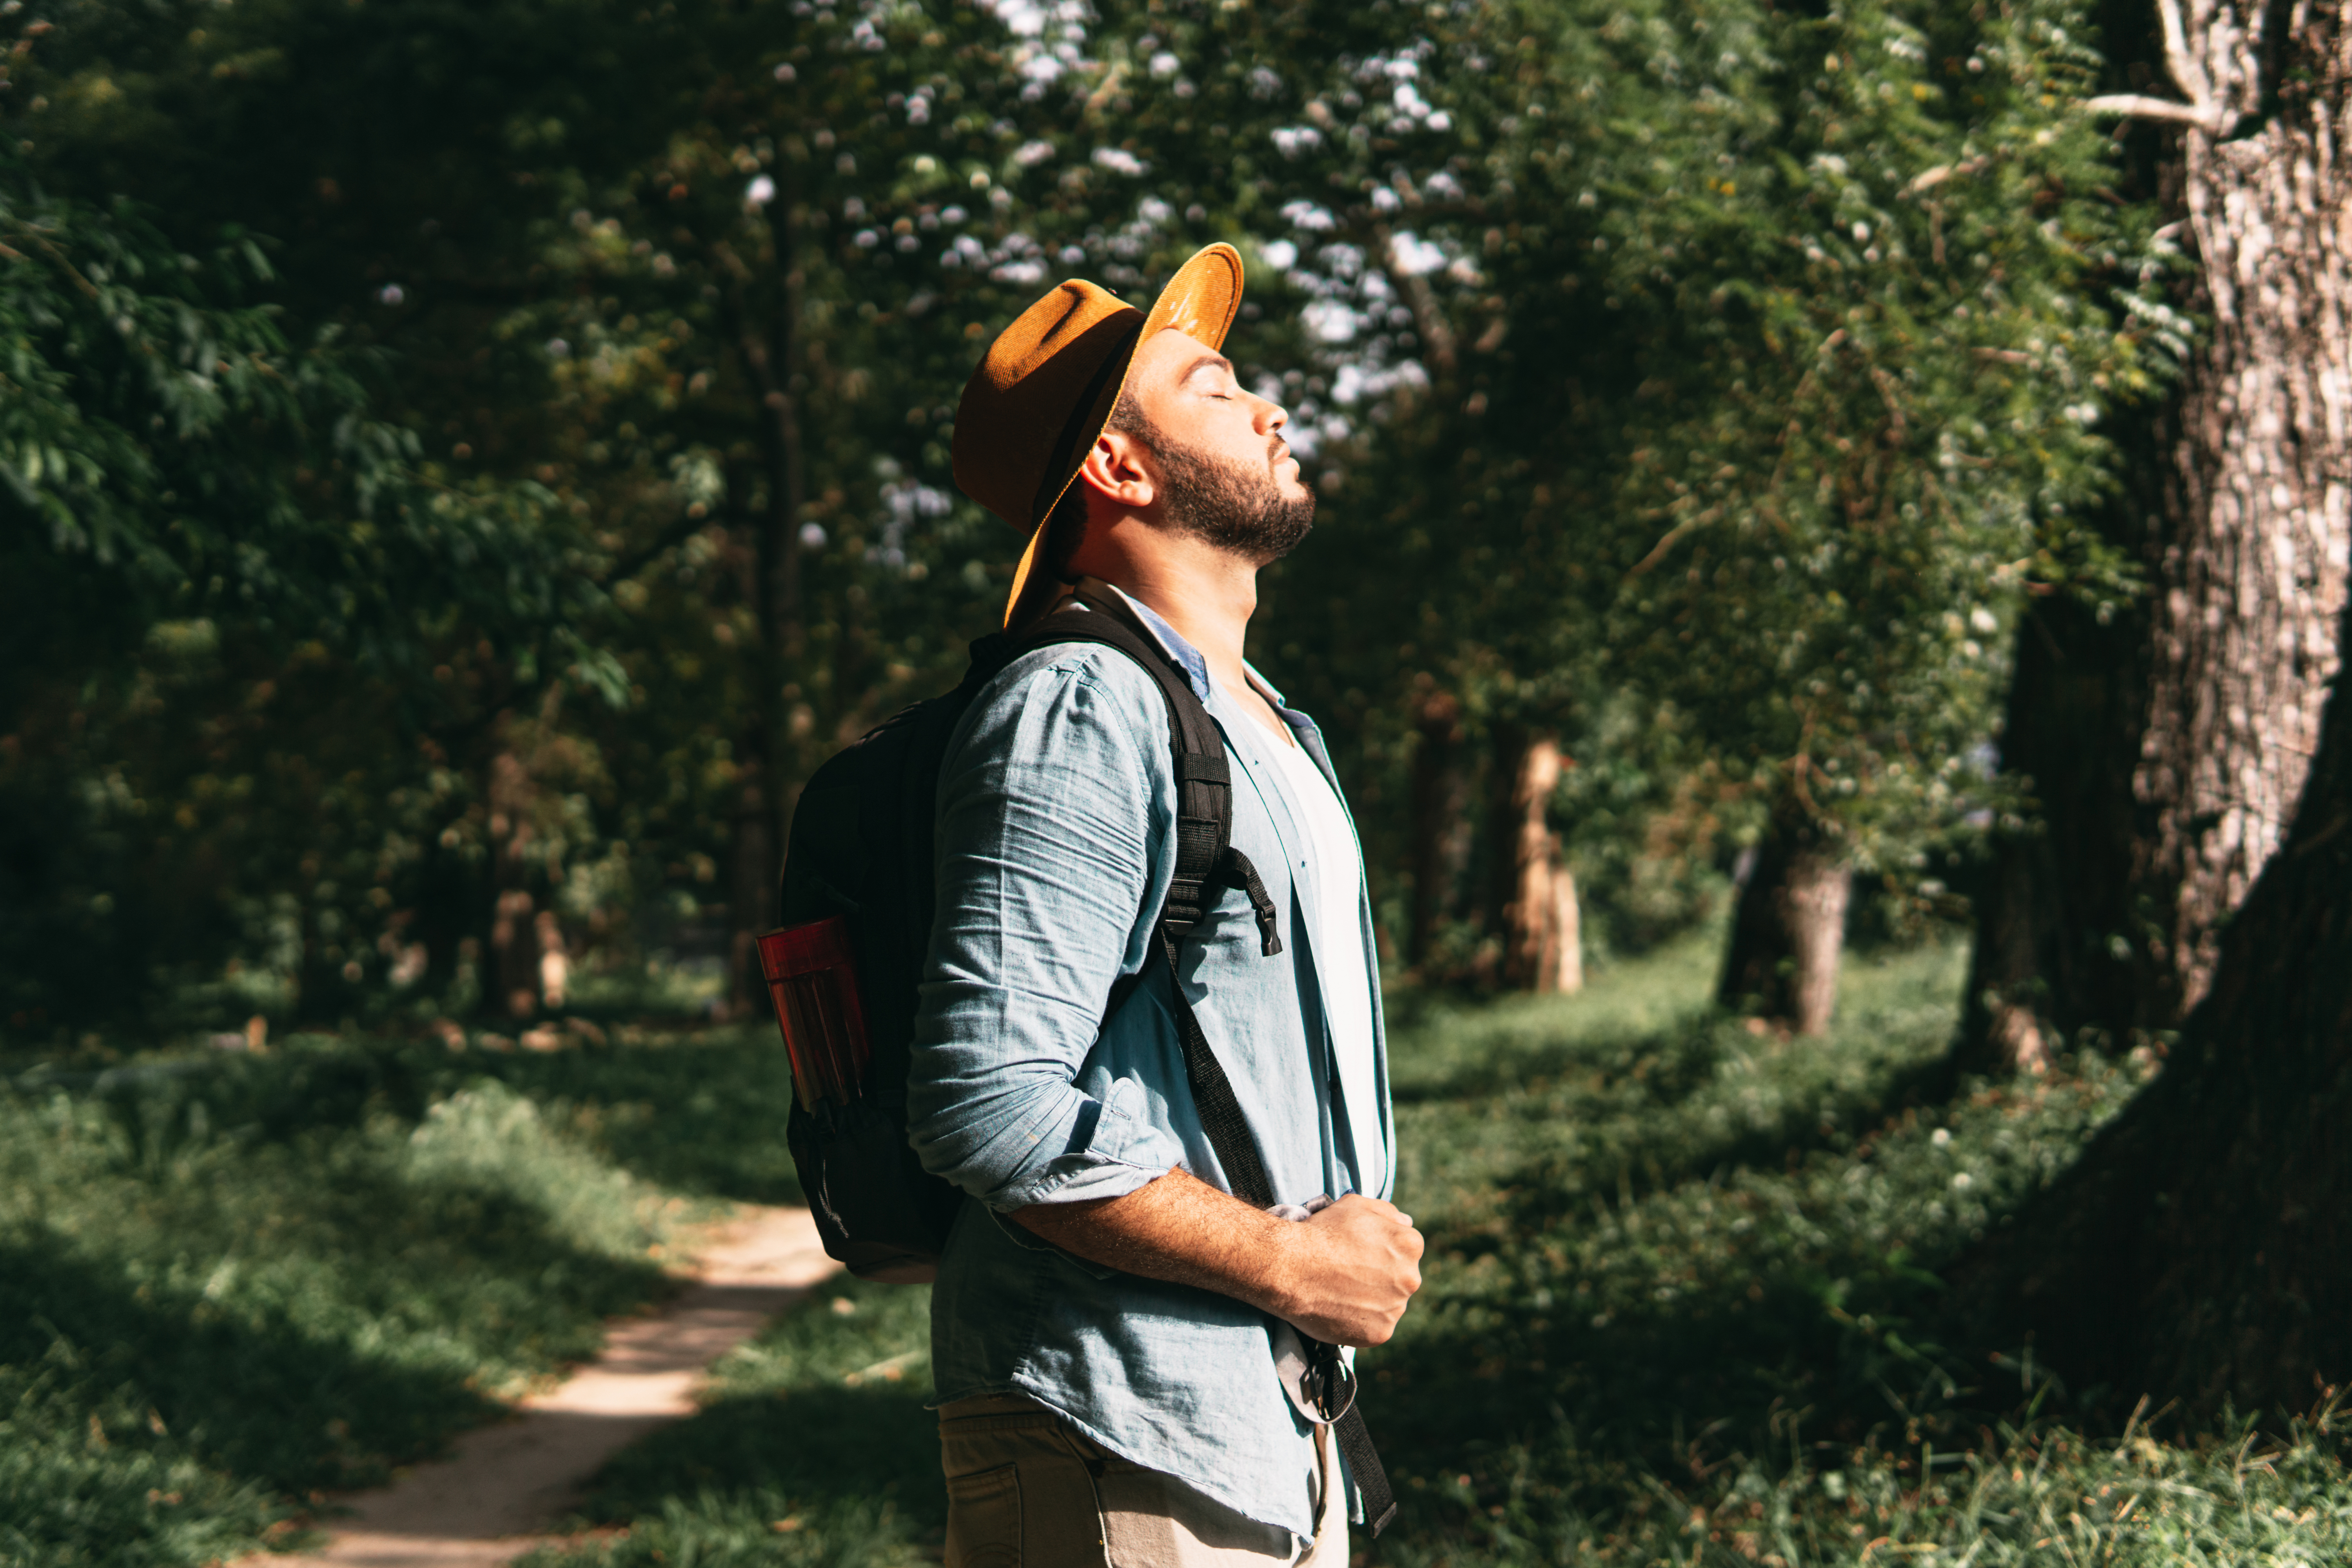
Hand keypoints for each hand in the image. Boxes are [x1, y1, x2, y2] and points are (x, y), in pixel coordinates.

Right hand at [1272, 1193, 1424, 1346]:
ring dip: (1373, 1300)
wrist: (1290, 1267)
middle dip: (1381, 1276)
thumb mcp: (1357, 1204)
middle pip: (1400, 1278)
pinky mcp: (1380, 1333)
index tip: (1359, 1252)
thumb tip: (1406, 1223)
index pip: (1405, 1249)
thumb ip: (1388, 1212)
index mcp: (1410, 1245)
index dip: (1381, 1250)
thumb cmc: (1322, 1232)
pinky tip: (1341, 1308)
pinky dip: (1361, 1321)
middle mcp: (1410, 1278)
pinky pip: (1375, 1327)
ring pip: (1390, 1304)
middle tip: (1349, 1273)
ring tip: (1342, 1291)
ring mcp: (1396, 1309)